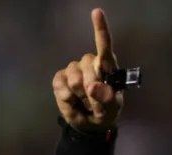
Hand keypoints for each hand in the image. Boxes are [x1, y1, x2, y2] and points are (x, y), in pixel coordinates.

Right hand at [52, 9, 121, 132]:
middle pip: (87, 67)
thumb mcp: (111, 109)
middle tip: (94, 102)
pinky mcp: (60, 78)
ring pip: (74, 78)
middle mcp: (90, 64)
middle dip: (91, 89)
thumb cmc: (105, 112)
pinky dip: (67, 98)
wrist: (90, 124)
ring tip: (85, 102)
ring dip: (80, 95)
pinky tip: (73, 101)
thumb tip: (93, 86)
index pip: (104, 46)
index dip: (100, 29)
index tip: (97, 12)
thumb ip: (106, 98)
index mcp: (107, 67)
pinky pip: (60, 86)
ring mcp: (74, 70)